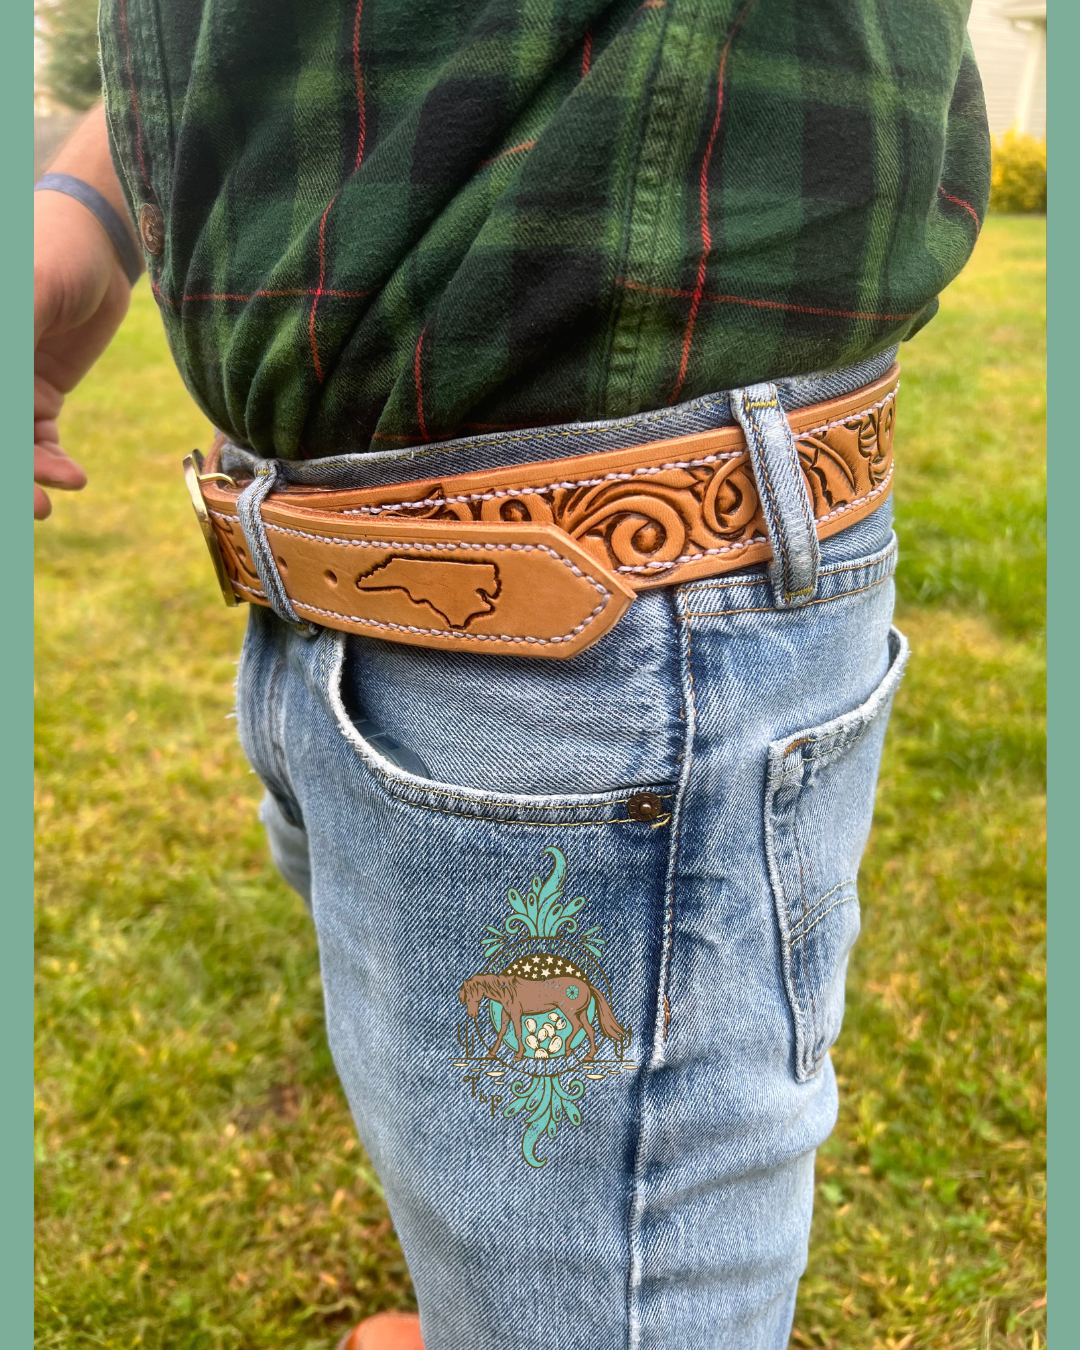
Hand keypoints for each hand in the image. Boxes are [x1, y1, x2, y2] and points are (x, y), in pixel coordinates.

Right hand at [34, 188, 131, 517]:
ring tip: (52, 499)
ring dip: (30, 476)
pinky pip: (37, 441)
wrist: (99, 242)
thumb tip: (12, 406)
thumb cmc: (52, 251)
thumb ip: (16, 339)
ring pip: (12, 445)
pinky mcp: (36, 393)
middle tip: (32, 506)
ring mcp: (7, 384)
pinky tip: (71, 477)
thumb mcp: (31, 297)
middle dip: (9, 474)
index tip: (14, 476)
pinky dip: (49, 463)